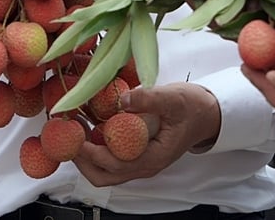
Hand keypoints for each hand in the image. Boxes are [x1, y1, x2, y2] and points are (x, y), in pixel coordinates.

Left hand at [72, 83, 220, 185]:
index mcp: (153, 158)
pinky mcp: (136, 153)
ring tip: (74, 128)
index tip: (75, 136)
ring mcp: (139, 161)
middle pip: (104, 176)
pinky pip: (111, 157)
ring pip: (105, 170)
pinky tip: (88, 124)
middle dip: (82, 159)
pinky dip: (95, 145)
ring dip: (86, 153)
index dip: (91, 153)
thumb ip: (149, 99)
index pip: (115, 165)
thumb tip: (123, 99)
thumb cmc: (192, 108)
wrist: (207, 113)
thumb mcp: (173, 98)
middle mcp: (144, 165)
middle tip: (67, 135)